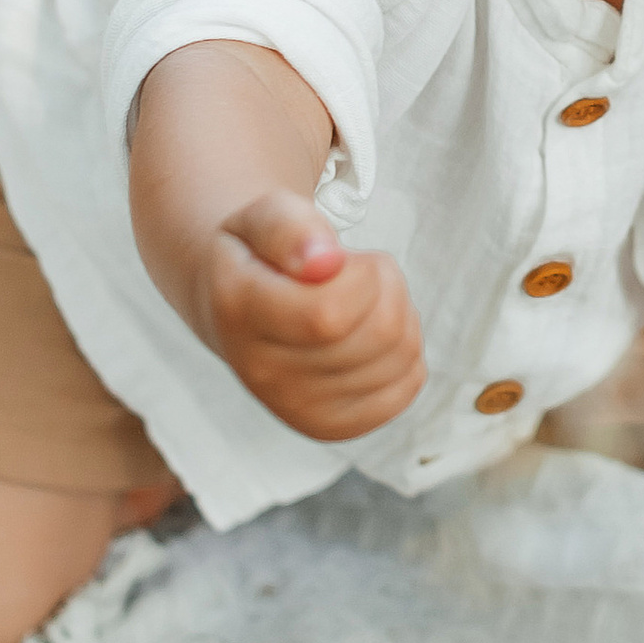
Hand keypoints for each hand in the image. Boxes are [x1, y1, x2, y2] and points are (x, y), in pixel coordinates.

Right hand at [194, 188, 424, 440]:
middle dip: (386, 284)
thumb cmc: (259, 255)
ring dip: (399, 311)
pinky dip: (406, 350)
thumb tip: (326, 261)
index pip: (330, 312)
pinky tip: (370, 332)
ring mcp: (296, 409)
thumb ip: (291, 228)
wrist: (237, 308)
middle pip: (378, 333)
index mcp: (239, 313)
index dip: (362, 272)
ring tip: (362, 298)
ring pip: (399, 356)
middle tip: (357, 270)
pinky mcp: (331, 426)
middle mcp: (262, 373)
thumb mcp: (264, 216)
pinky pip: (406, 385)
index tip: (343, 256)